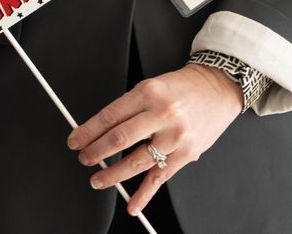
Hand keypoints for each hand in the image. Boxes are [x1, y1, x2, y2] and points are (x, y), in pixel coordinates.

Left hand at [68, 64, 243, 215]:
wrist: (216, 89)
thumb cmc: (180, 88)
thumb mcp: (150, 86)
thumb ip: (127, 109)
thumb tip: (99, 132)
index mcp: (147, 93)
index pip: (109, 116)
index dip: (88, 131)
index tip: (75, 140)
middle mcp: (162, 115)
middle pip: (120, 138)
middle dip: (96, 152)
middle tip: (83, 158)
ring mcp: (176, 137)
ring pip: (137, 161)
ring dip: (113, 174)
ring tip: (98, 179)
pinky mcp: (187, 154)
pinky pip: (161, 177)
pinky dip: (144, 194)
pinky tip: (133, 205)